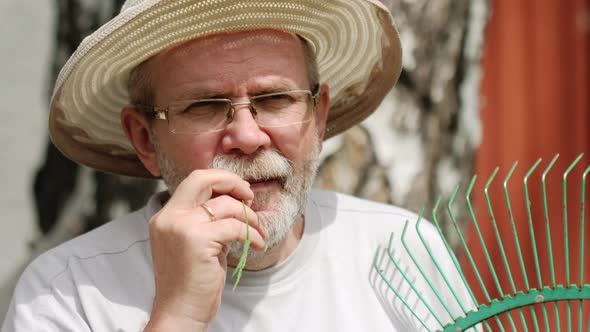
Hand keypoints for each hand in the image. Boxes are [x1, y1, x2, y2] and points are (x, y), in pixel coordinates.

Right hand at [144, 169, 266, 330]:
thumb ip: (207, 220)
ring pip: (226, 205)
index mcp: (166, 216)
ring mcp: (181, 227)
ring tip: (258, 232)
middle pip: (203, 179)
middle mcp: (169, 217)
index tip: (241, 191)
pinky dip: (252, 234)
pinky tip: (257, 245)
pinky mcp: (197, 241)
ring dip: (249, 217)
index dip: (221, 180)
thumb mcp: (196, 242)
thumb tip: (237, 200)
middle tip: (251, 197)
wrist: (180, 313)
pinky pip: (235, 227)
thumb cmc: (193, 281)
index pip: (194, 180)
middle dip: (233, 183)